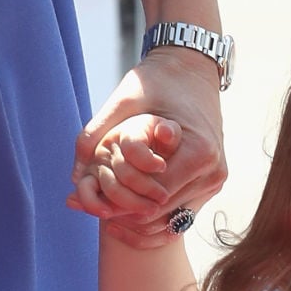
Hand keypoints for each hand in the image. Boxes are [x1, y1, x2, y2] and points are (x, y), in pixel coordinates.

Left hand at [67, 48, 227, 247]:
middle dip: (128, 213)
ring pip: (172, 219)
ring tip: (110, 210)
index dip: (123, 203)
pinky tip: (130, 210)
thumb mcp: (123, 100)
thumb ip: (96, 134)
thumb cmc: (158, 82)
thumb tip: (74, 175)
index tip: (97, 201)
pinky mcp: (212, 183)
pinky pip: (181, 213)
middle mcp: (214, 172)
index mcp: (199, 153)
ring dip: (141, 217)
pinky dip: (155, 216)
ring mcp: (216, 180)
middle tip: (98, 209)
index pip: (155, 197)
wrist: (193, 70)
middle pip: (163, 212)